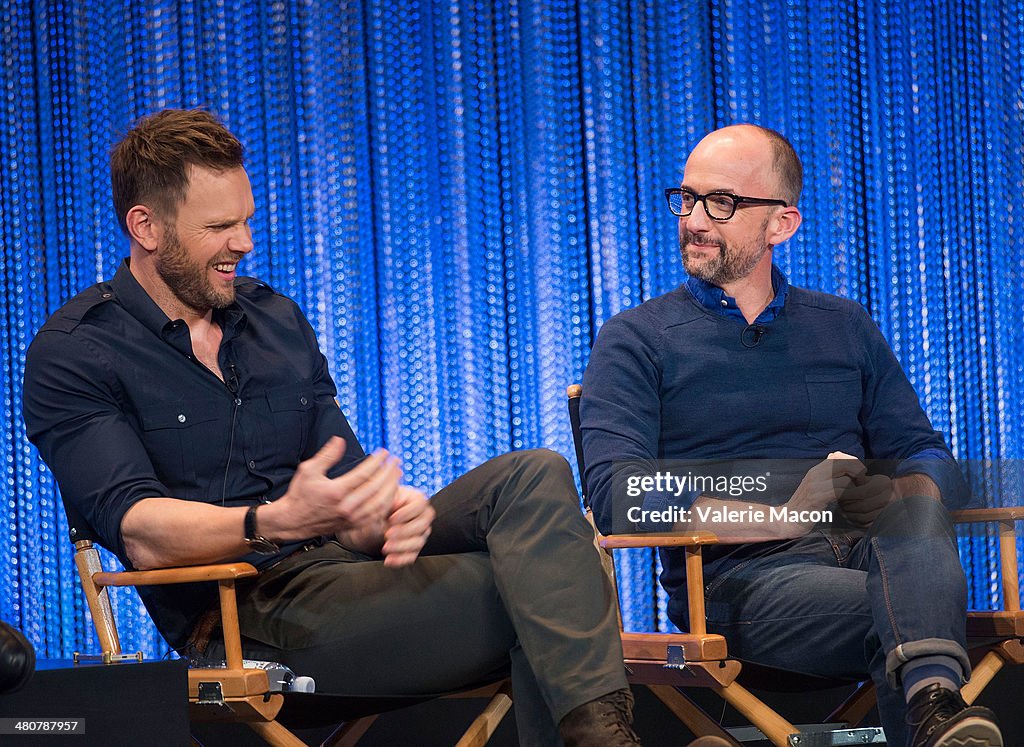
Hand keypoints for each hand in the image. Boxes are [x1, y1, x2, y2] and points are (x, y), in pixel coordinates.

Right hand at [261, 437, 401, 540]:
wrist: (293, 521)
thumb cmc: (300, 494)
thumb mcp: (308, 470)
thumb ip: (327, 455)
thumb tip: (340, 440)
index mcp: (336, 491)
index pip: (364, 474)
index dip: (377, 462)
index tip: (384, 452)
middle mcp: (346, 506)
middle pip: (376, 488)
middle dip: (389, 473)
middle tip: (396, 461)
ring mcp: (351, 518)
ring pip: (380, 503)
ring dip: (391, 487)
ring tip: (397, 474)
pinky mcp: (353, 525)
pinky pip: (376, 515)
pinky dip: (386, 503)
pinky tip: (390, 493)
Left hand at [381, 486, 434, 566]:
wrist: (364, 528)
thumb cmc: (373, 511)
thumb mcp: (378, 504)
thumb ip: (386, 504)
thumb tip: (393, 504)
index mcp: (413, 499)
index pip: (420, 504)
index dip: (407, 513)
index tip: (391, 519)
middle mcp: (420, 516)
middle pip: (423, 524)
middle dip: (404, 531)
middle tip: (387, 534)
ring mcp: (419, 533)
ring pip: (419, 542)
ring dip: (401, 546)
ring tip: (386, 547)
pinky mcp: (413, 548)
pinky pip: (412, 556)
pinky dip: (400, 559)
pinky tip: (389, 559)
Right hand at [775, 452, 864, 537]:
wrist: (787, 520)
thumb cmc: (805, 506)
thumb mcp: (815, 487)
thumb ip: (826, 476)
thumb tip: (839, 464)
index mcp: (815, 471)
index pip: (838, 455)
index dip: (852, 462)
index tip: (857, 476)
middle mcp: (814, 474)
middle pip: (843, 462)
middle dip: (858, 471)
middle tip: (862, 483)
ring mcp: (814, 486)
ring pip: (844, 478)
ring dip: (856, 487)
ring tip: (858, 495)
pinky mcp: (816, 498)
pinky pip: (839, 491)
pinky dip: (850, 495)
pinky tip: (850, 502)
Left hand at [838, 473, 895, 526]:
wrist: (895, 494)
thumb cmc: (877, 484)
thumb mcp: (869, 478)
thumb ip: (858, 479)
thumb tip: (844, 483)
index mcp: (883, 485)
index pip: (862, 492)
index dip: (848, 494)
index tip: (838, 494)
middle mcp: (887, 498)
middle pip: (862, 506)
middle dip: (847, 505)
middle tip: (838, 503)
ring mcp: (886, 511)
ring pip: (863, 517)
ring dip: (849, 514)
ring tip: (842, 509)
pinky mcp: (882, 520)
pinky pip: (866, 524)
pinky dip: (855, 521)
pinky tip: (848, 516)